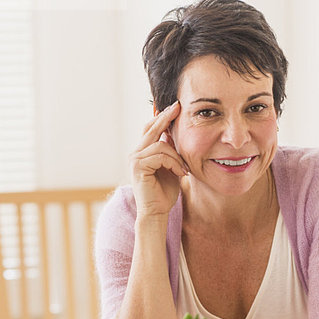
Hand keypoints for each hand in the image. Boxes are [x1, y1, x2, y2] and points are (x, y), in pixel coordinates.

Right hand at [130, 102, 187, 217]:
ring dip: (177, 156)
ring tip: (184, 170)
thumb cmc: (165, 193)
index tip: (174, 106)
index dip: (162, 118)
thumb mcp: (171, 167)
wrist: (157, 212)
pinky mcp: (138, 166)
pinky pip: (160, 155)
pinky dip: (173, 163)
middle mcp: (135, 153)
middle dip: (166, 118)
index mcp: (142, 152)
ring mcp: (134, 159)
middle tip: (178, 107)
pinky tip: (180, 173)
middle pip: (151, 129)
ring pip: (160, 144)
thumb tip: (174, 133)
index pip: (151, 129)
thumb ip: (170, 152)